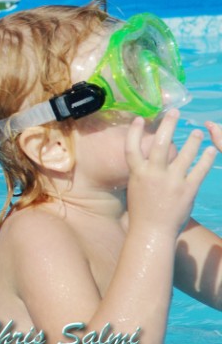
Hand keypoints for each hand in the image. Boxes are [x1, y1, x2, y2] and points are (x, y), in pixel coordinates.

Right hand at [125, 110, 215, 236]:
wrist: (153, 231)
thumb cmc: (141, 211)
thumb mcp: (135, 187)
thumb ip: (142, 172)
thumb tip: (148, 159)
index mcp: (137, 173)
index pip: (132, 147)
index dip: (135, 131)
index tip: (140, 119)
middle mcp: (154, 174)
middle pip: (161, 143)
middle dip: (168, 125)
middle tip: (174, 112)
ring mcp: (172, 181)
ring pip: (184, 154)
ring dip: (192, 140)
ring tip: (198, 131)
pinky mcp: (187, 190)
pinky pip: (199, 170)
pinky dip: (206, 159)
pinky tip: (211, 150)